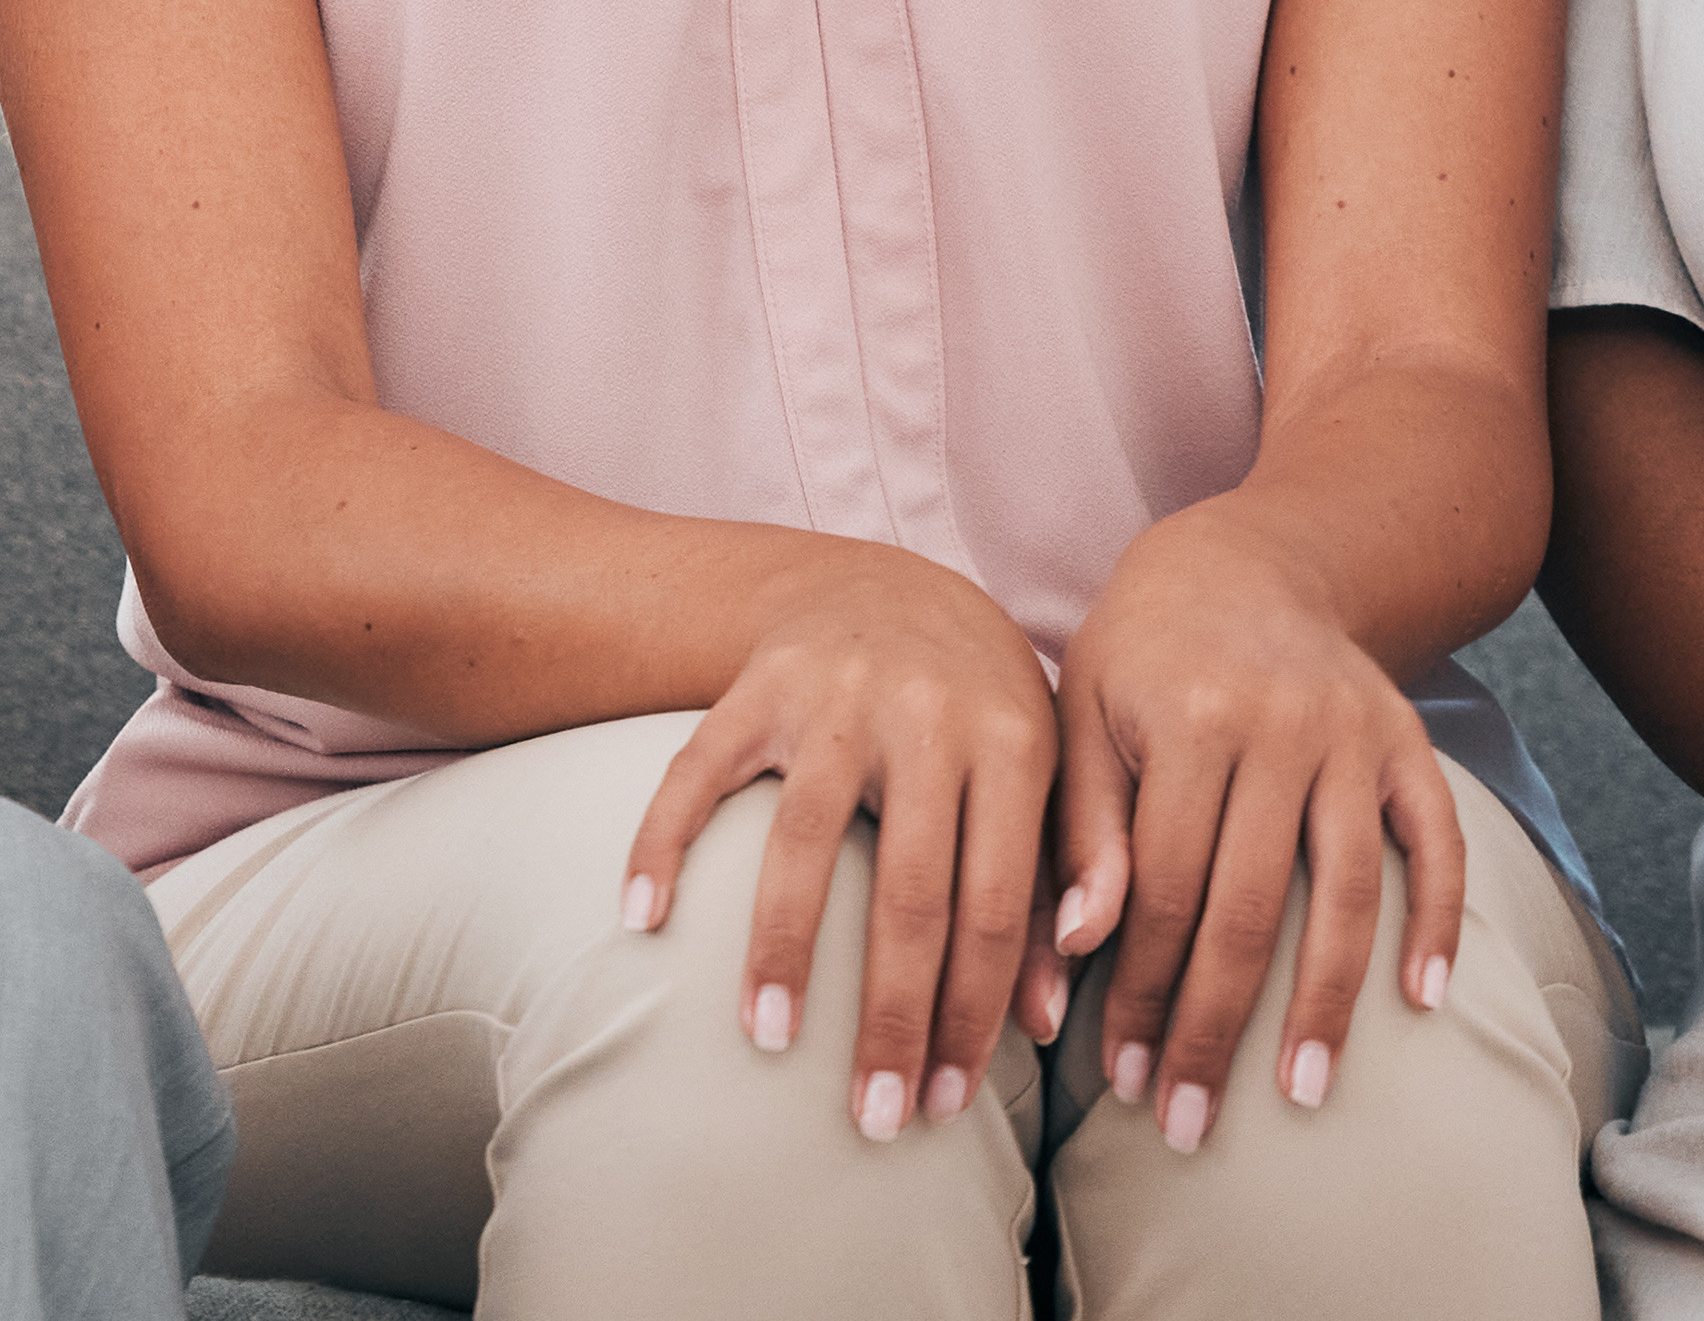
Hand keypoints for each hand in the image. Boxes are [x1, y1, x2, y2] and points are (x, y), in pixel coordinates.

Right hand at [617, 540, 1056, 1148]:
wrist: (897, 585)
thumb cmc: (985, 709)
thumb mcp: (1047, 775)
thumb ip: (1063, 882)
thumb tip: (1049, 1022)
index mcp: (1008, 743)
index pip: (995, 905)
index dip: (974, 1013)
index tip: (949, 1104)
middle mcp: (922, 718)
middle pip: (909, 892)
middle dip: (891, 1016)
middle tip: (874, 1118)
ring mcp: (831, 698)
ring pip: (803, 840)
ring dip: (782, 949)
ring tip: (767, 1043)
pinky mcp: (754, 686)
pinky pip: (695, 771)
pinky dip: (660, 841)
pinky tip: (640, 920)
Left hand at [1040, 505, 1478, 1150]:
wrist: (1255, 558)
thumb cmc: (1145, 649)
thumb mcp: (1084, 711)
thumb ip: (1080, 829)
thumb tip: (1076, 949)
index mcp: (1185, 720)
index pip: (1163, 889)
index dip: (1142, 990)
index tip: (1123, 1077)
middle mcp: (1278, 728)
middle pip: (1249, 909)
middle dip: (1216, 1027)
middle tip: (1191, 1123)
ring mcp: (1353, 737)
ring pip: (1345, 894)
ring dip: (1327, 1004)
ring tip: (1304, 1093)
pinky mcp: (1409, 743)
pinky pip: (1434, 843)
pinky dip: (1435, 920)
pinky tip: (1423, 1001)